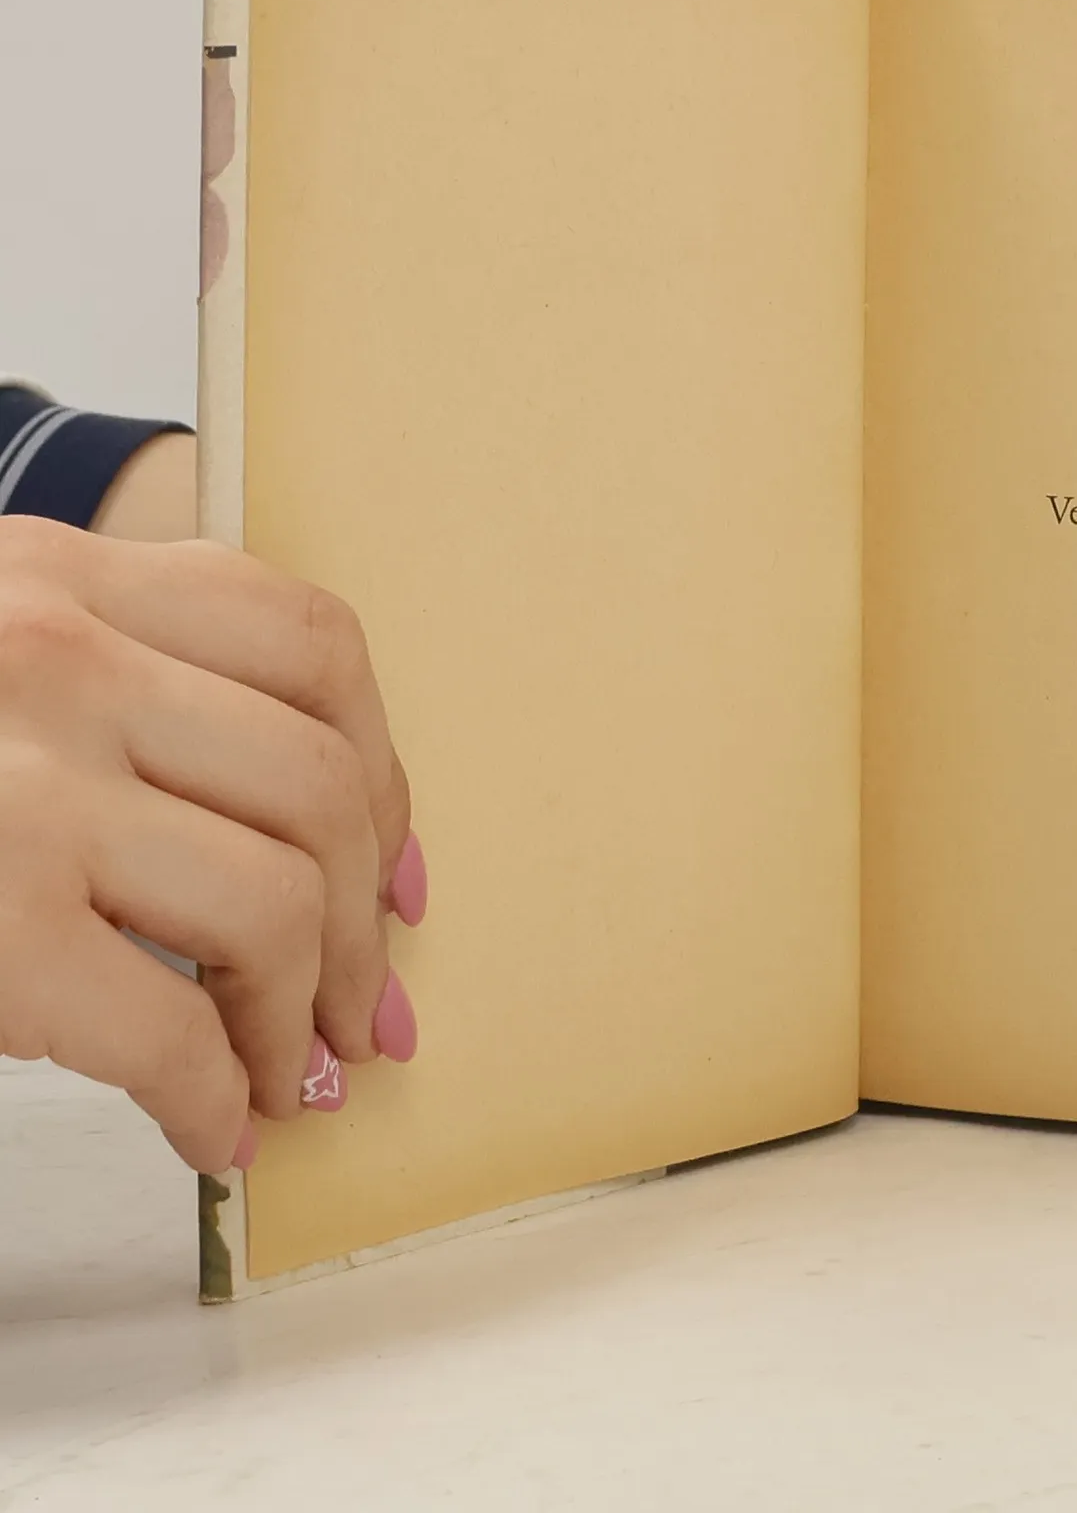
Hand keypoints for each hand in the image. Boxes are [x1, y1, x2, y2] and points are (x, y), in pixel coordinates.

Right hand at [0, 513, 422, 1170]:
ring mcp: (17, 784)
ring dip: (305, 1015)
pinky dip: (215, 1099)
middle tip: (368, 1011)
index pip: (312, 645)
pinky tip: (213, 1131)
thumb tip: (326, 841)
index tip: (406, 875)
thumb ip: (118, 686)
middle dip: (368, 925)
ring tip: (292, 1074)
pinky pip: (171, 1028)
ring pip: (278, 899)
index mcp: (60, 576)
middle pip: (323, 784)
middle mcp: (52, 652)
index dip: (389, 773)